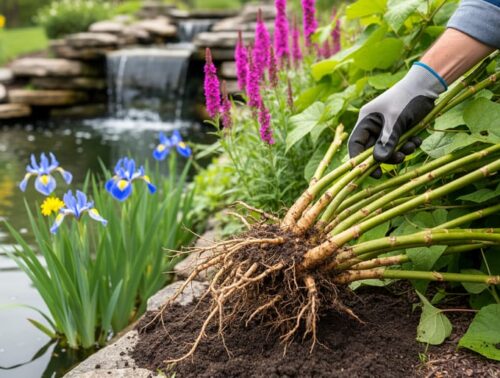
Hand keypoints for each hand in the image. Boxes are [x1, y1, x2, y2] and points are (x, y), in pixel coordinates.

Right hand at [348, 63, 446, 177]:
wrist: (427, 86)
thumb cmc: (407, 99)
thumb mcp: (396, 121)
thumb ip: (387, 142)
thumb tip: (378, 161)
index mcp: (366, 120)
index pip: (355, 143)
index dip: (359, 159)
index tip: (371, 172)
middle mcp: (374, 125)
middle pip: (373, 150)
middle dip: (387, 156)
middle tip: (400, 159)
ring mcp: (386, 128)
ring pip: (388, 150)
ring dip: (400, 151)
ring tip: (411, 145)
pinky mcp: (399, 130)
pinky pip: (399, 145)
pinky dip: (408, 145)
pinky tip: (416, 139)